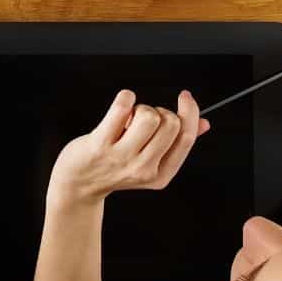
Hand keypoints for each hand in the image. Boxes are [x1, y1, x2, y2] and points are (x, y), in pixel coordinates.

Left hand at [48, 91, 205, 206]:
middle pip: (170, 123)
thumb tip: (204, 123)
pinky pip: (122, 108)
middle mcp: (143, 168)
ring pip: (149, 115)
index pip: (185, 138)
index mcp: (161, 174)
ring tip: (129, 120)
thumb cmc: (115, 167)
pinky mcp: (100, 144)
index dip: (190, 112)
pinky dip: (126, 98)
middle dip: (160, 112)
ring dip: (141, 108)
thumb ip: (176, 143)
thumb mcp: (150, 163)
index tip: (185, 97)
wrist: (78, 183)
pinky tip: (121, 107)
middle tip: (144, 120)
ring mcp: (121, 157)